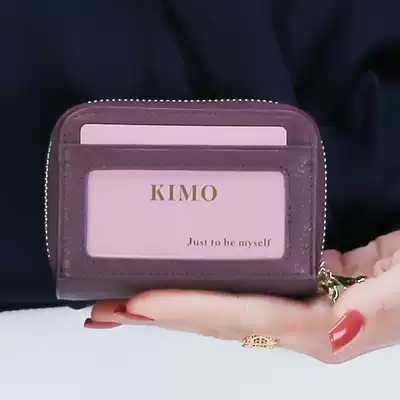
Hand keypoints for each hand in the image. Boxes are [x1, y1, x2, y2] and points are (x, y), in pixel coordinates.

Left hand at [87, 231, 399, 362]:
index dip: (188, 311)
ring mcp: (294, 306)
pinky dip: (209, 285)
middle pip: (216, 321)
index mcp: (319, 330)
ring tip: (127, 298)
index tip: (139, 303)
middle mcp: (297, 324)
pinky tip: (185, 277)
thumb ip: (376, 308)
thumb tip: (337, 329)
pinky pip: (243, 287)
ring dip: (175, 300)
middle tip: (105, 310)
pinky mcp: (298, 286)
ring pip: (223, 306)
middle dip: (159, 317)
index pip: (239, 318)